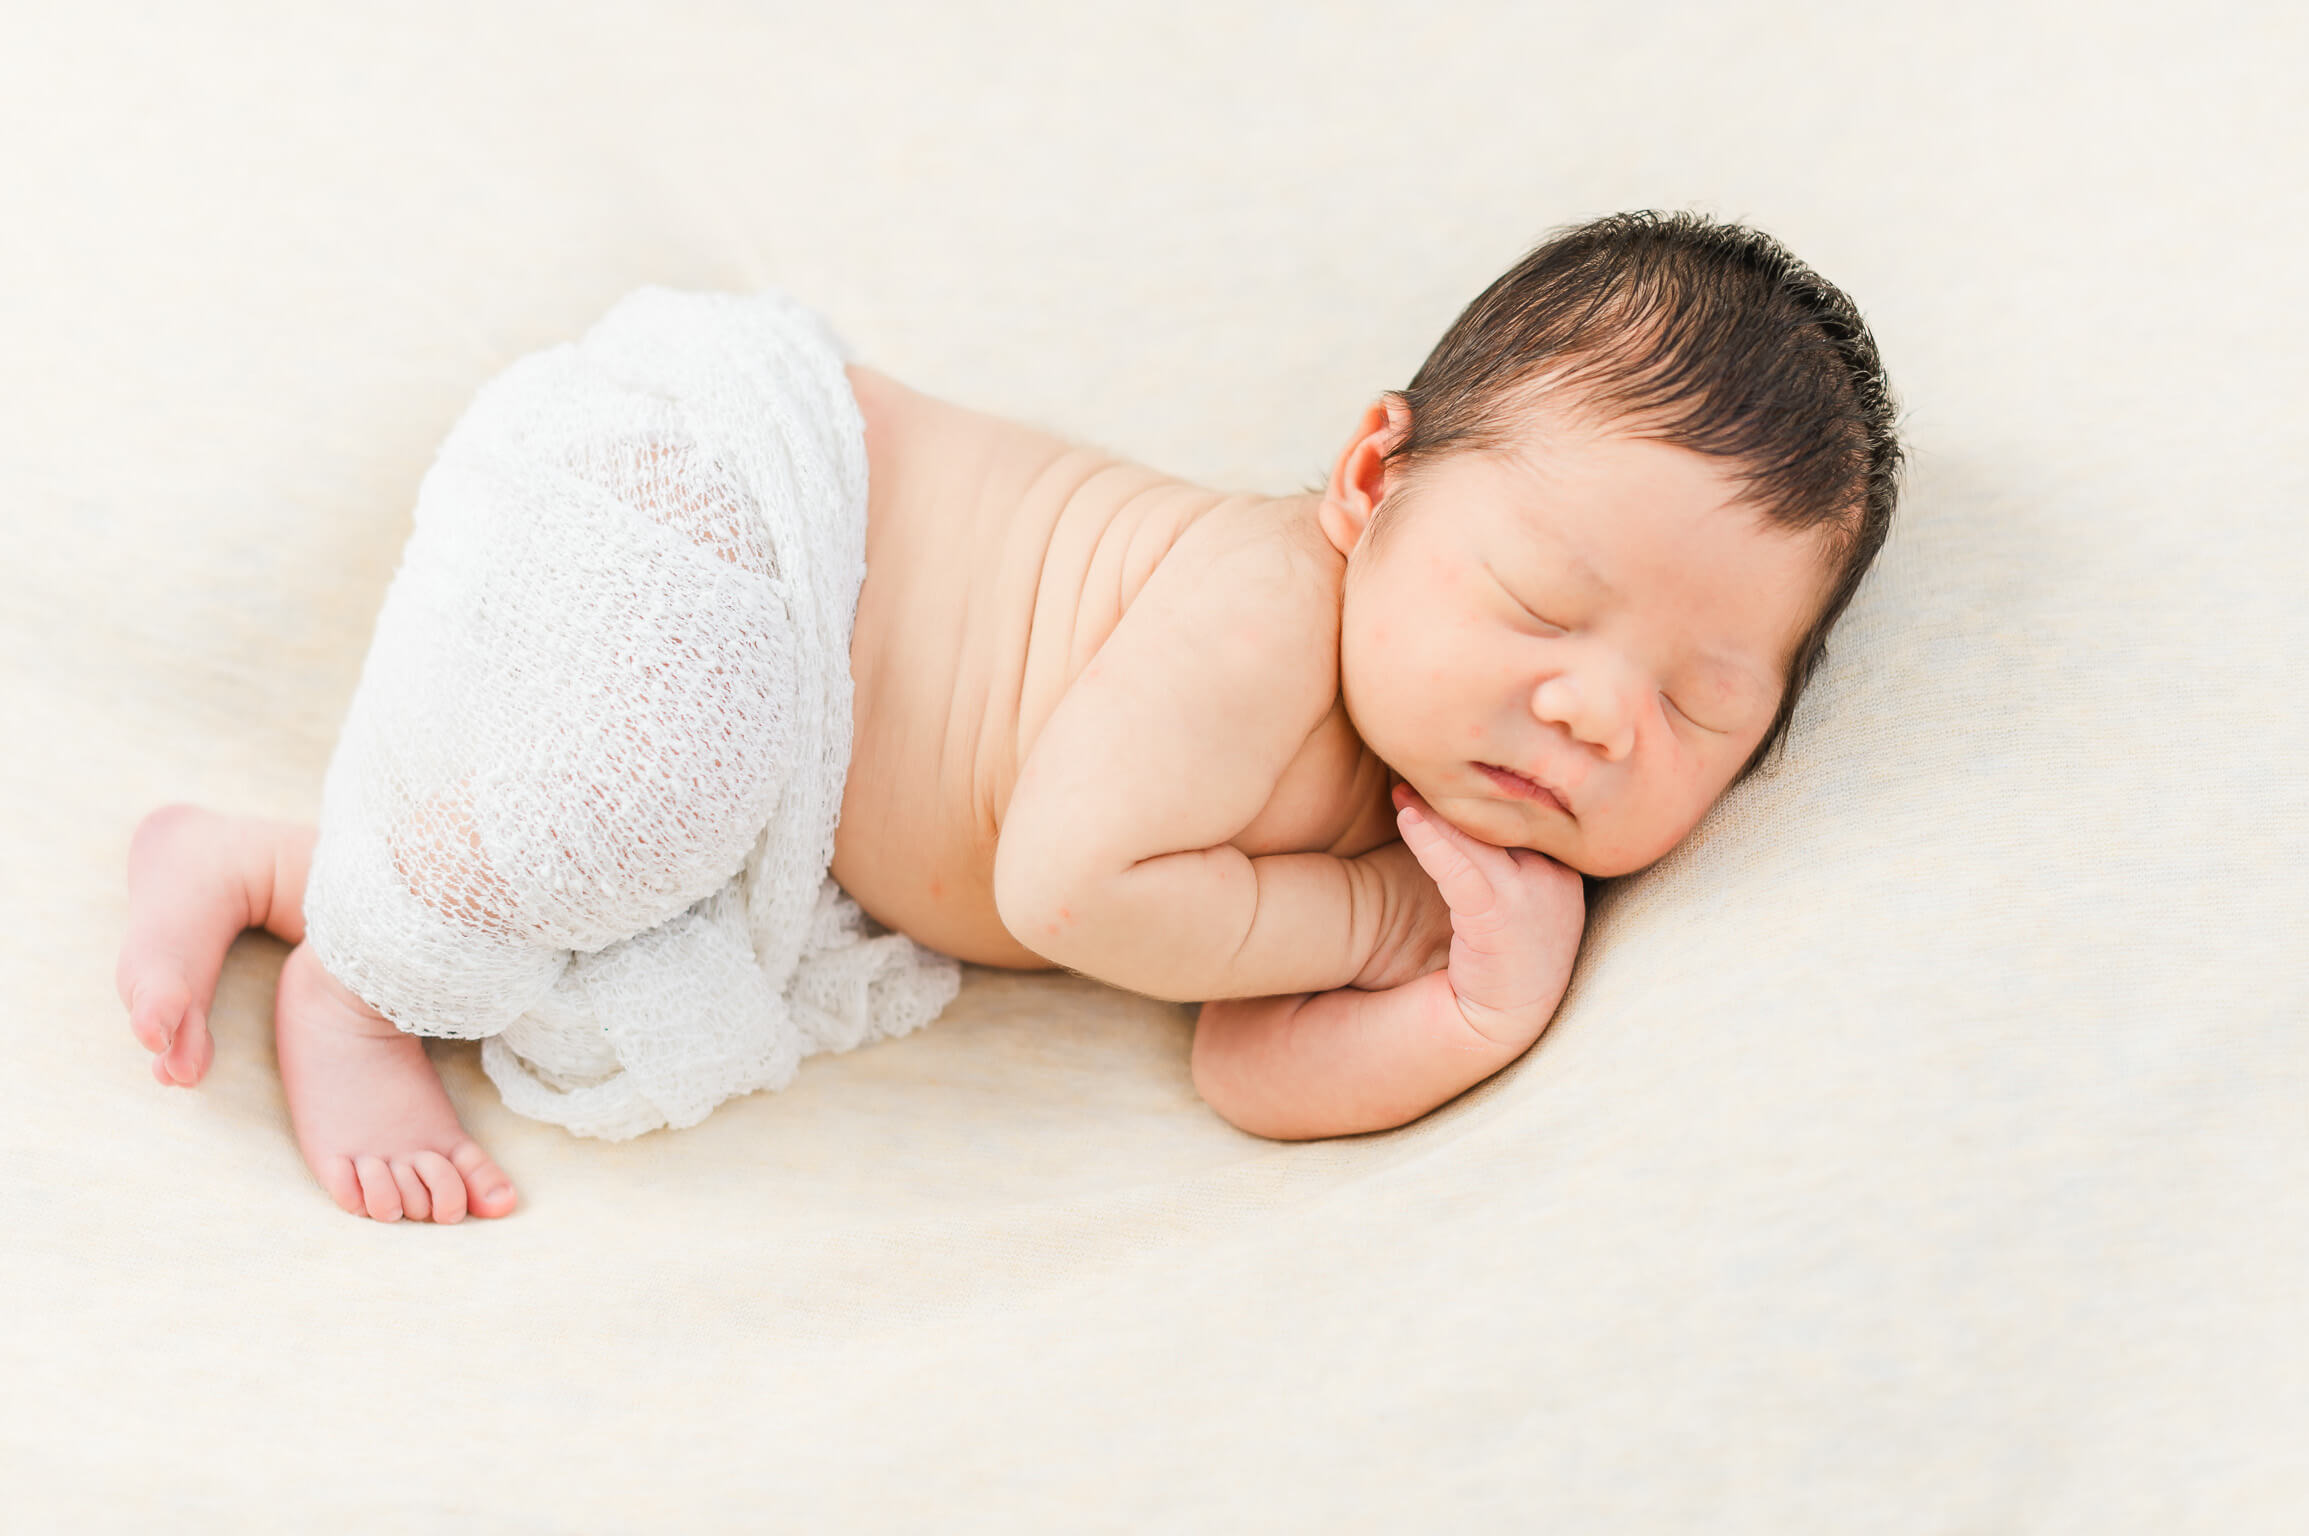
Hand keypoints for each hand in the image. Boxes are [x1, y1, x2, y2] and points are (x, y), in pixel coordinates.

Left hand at [1388, 783, 1585, 1044]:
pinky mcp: (1505, 921)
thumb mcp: (1507, 893)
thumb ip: (1498, 851)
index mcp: (1566, 867)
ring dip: (1438, 811)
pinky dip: (1432, 842)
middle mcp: (1561, 878)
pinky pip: (1463, 871)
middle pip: (1509, 817)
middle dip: (1463, 790)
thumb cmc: (1492, 953)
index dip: (1485, 786)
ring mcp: (1538, 899)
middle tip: (1415, 763)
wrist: (1490, 1022)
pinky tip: (1407, 820)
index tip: (1446, 762)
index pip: (1527, 812)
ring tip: (1401, 789)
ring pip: (1483, 837)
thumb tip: (1462, 797)